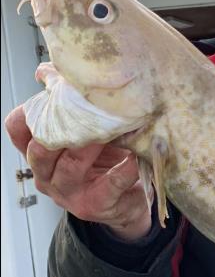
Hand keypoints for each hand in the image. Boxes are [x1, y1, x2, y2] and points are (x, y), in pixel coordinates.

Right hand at [4, 105, 151, 241]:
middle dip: (62, 128)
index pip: (17, 130)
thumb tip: (46, 71)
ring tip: (110, 129)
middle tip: (86, 109)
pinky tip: (134, 157)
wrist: (128, 200)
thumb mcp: (82, 134)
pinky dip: (123, 170)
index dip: (30, 112)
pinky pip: (110, 185)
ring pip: (71, 166)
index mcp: (40, 155)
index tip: (53, 93)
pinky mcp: (96, 205)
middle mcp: (48, 176)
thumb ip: (67, 107)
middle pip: (40, 150)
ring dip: (90, 145)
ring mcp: (70, 193)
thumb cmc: (104, 161)